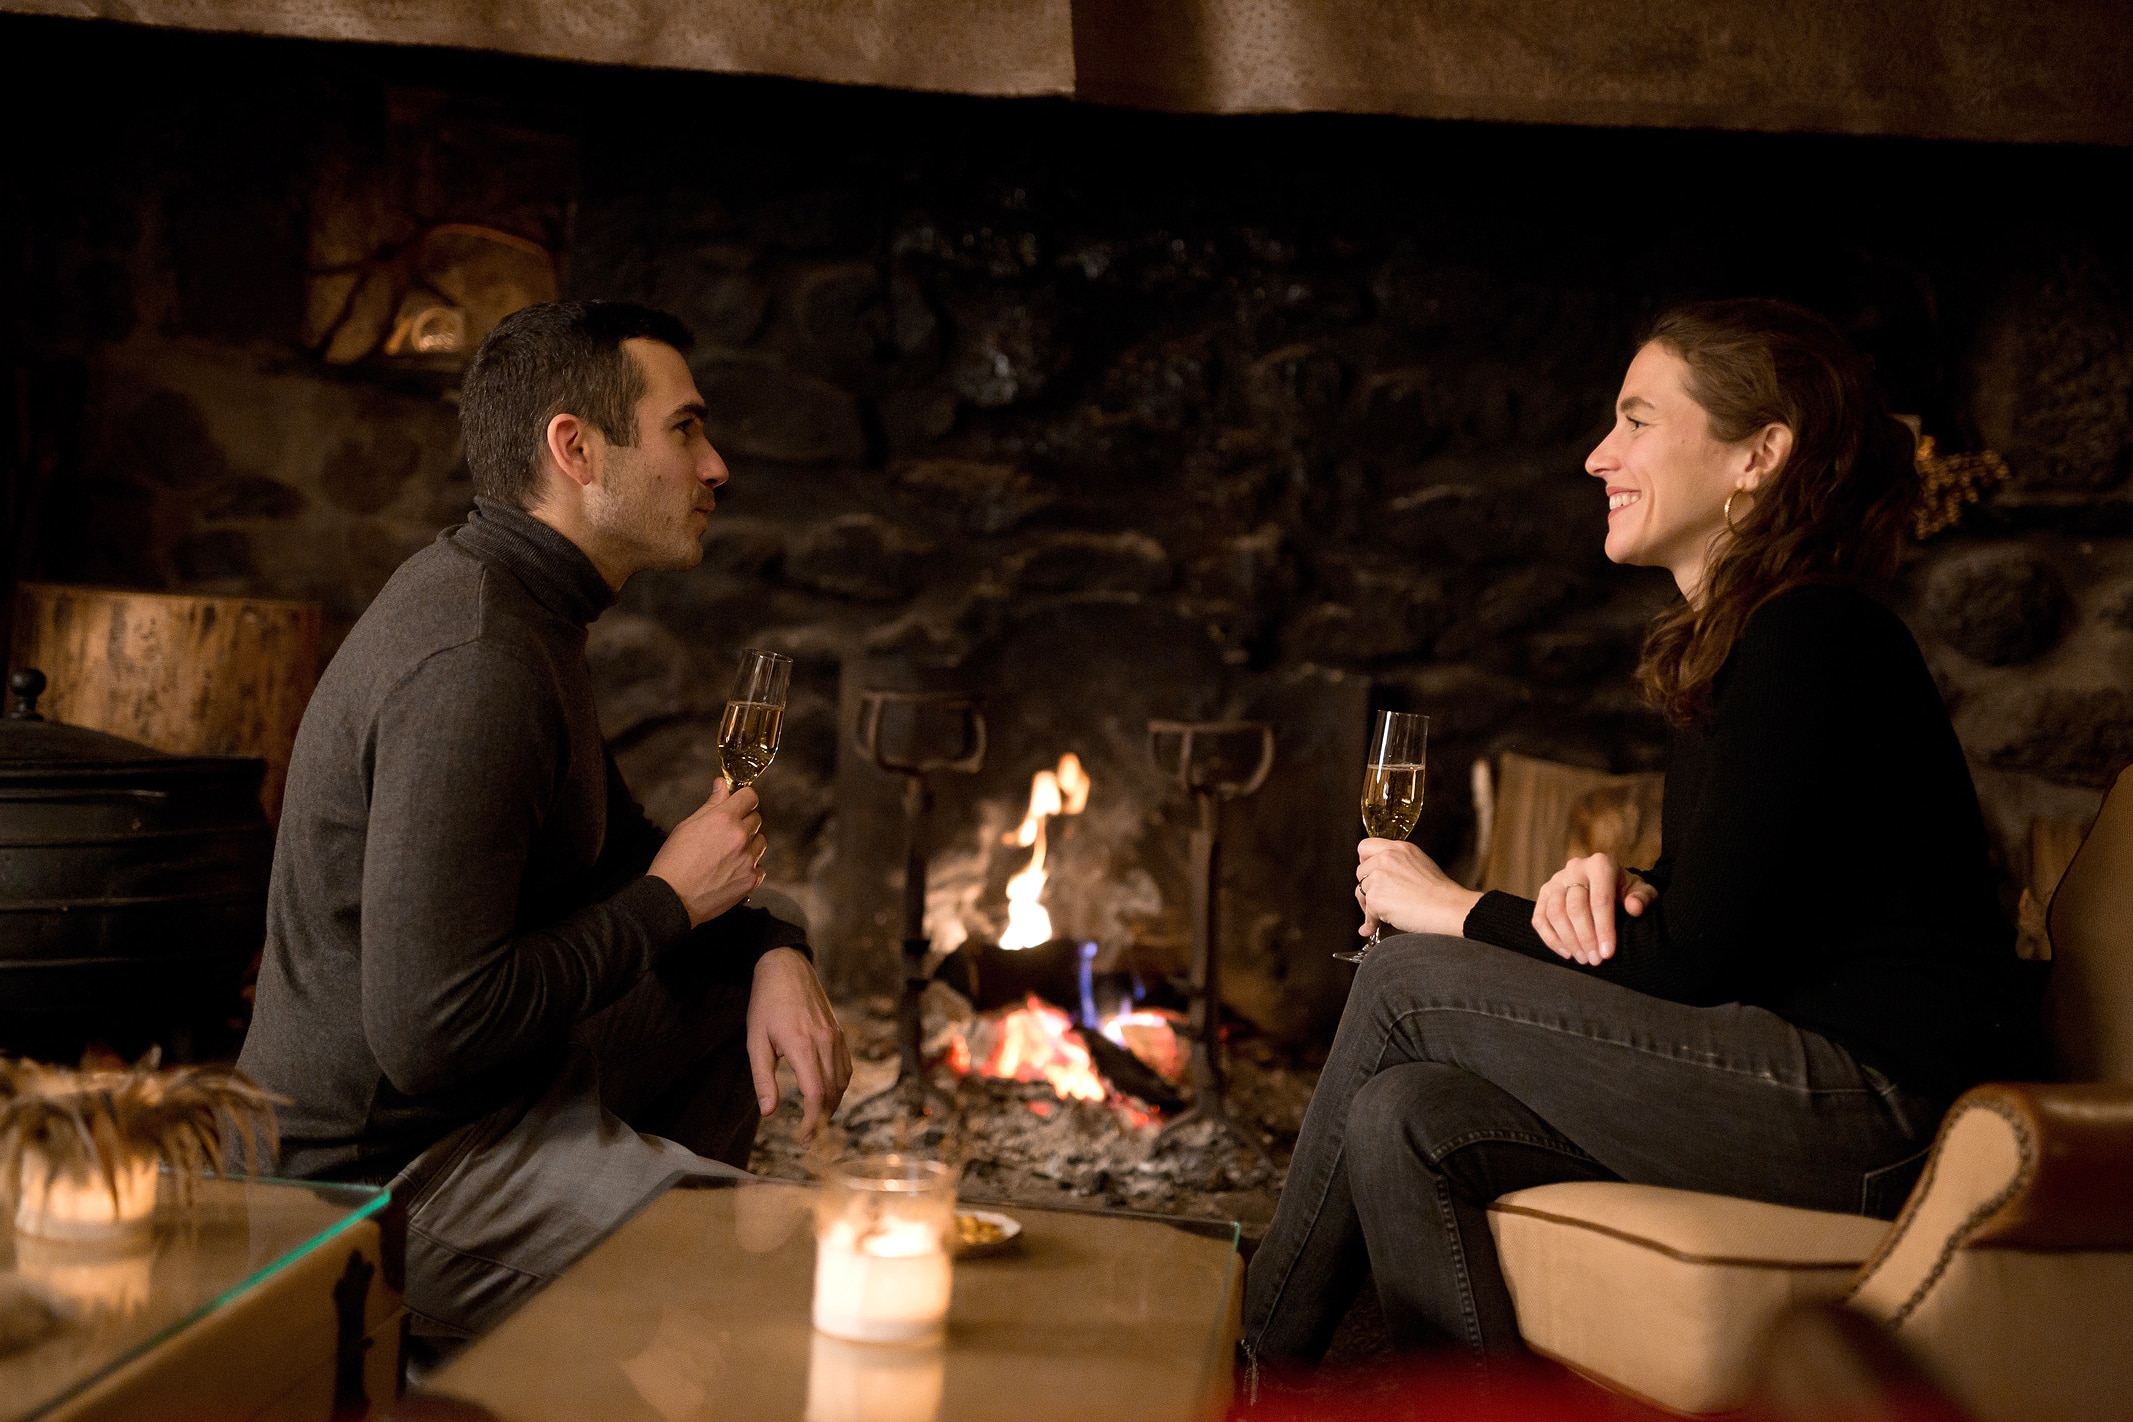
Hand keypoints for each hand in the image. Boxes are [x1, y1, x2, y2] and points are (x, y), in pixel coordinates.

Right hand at [648, 778, 765, 926]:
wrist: (671, 898)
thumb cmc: (673, 862)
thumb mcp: (687, 826)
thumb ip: (710, 804)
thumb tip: (721, 784)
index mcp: (724, 819)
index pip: (750, 797)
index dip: (743, 799)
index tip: (738, 804)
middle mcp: (740, 837)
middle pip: (756, 819)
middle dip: (743, 822)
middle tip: (725, 834)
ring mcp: (748, 860)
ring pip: (760, 843)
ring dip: (748, 845)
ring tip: (727, 855)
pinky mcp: (750, 880)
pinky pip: (759, 867)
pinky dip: (749, 868)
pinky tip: (731, 872)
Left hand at [747, 947, 850, 1142]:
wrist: (786, 968)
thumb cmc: (766, 1003)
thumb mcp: (755, 1041)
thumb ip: (763, 1078)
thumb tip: (769, 1112)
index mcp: (802, 1045)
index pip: (816, 1094)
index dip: (812, 1122)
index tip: (803, 1139)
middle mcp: (825, 1042)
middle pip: (832, 1092)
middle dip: (822, 1119)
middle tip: (808, 1136)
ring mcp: (836, 1036)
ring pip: (842, 1082)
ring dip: (832, 1105)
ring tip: (816, 1119)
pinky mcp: (839, 1033)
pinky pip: (846, 1067)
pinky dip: (839, 1086)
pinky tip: (827, 1093)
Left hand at [1355, 839, 1484, 939]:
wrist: (1447, 907)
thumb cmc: (1440, 892)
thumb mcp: (1420, 864)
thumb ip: (1398, 865)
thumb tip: (1381, 879)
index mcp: (1398, 848)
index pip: (1365, 847)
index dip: (1365, 861)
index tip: (1368, 873)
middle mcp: (1386, 858)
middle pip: (1360, 870)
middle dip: (1367, 886)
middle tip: (1378, 899)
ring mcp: (1379, 876)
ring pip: (1361, 891)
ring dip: (1369, 905)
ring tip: (1383, 915)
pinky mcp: (1376, 896)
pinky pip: (1367, 911)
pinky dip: (1370, 922)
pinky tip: (1372, 927)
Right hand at [1532, 853, 1655, 965]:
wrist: (1608, 883)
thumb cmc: (1626, 890)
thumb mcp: (1642, 891)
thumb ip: (1643, 898)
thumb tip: (1634, 907)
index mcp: (1600, 865)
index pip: (1600, 900)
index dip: (1603, 929)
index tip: (1607, 953)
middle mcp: (1575, 868)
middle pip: (1575, 908)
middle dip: (1585, 938)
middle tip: (1595, 960)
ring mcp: (1556, 880)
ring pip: (1555, 913)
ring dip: (1568, 940)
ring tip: (1583, 959)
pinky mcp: (1544, 892)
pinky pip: (1540, 918)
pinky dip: (1550, 939)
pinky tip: (1567, 953)